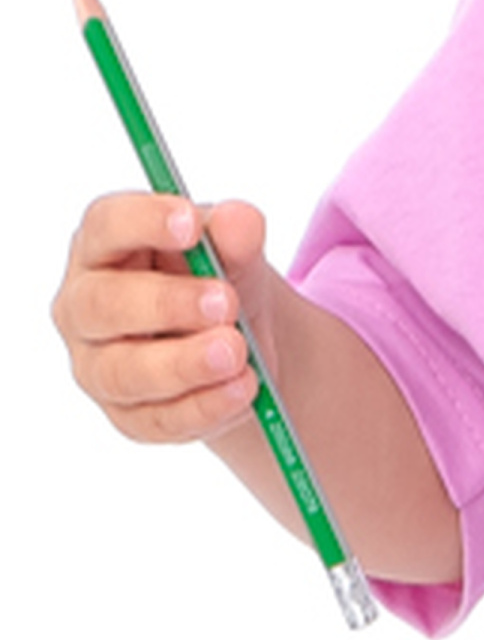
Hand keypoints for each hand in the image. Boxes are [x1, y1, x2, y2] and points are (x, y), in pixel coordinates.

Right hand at [52, 192, 276, 444]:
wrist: (243, 345)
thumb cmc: (217, 280)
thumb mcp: (236, 253)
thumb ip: (238, 236)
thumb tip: (239, 221)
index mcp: (104, 247)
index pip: (104, 225)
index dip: (143, 222)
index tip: (192, 224)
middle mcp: (85, 307)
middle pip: (102, 305)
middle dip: (166, 304)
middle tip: (226, 301)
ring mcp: (99, 366)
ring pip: (124, 372)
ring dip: (185, 363)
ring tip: (237, 352)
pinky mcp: (128, 416)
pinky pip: (158, 419)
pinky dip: (205, 406)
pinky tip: (242, 389)